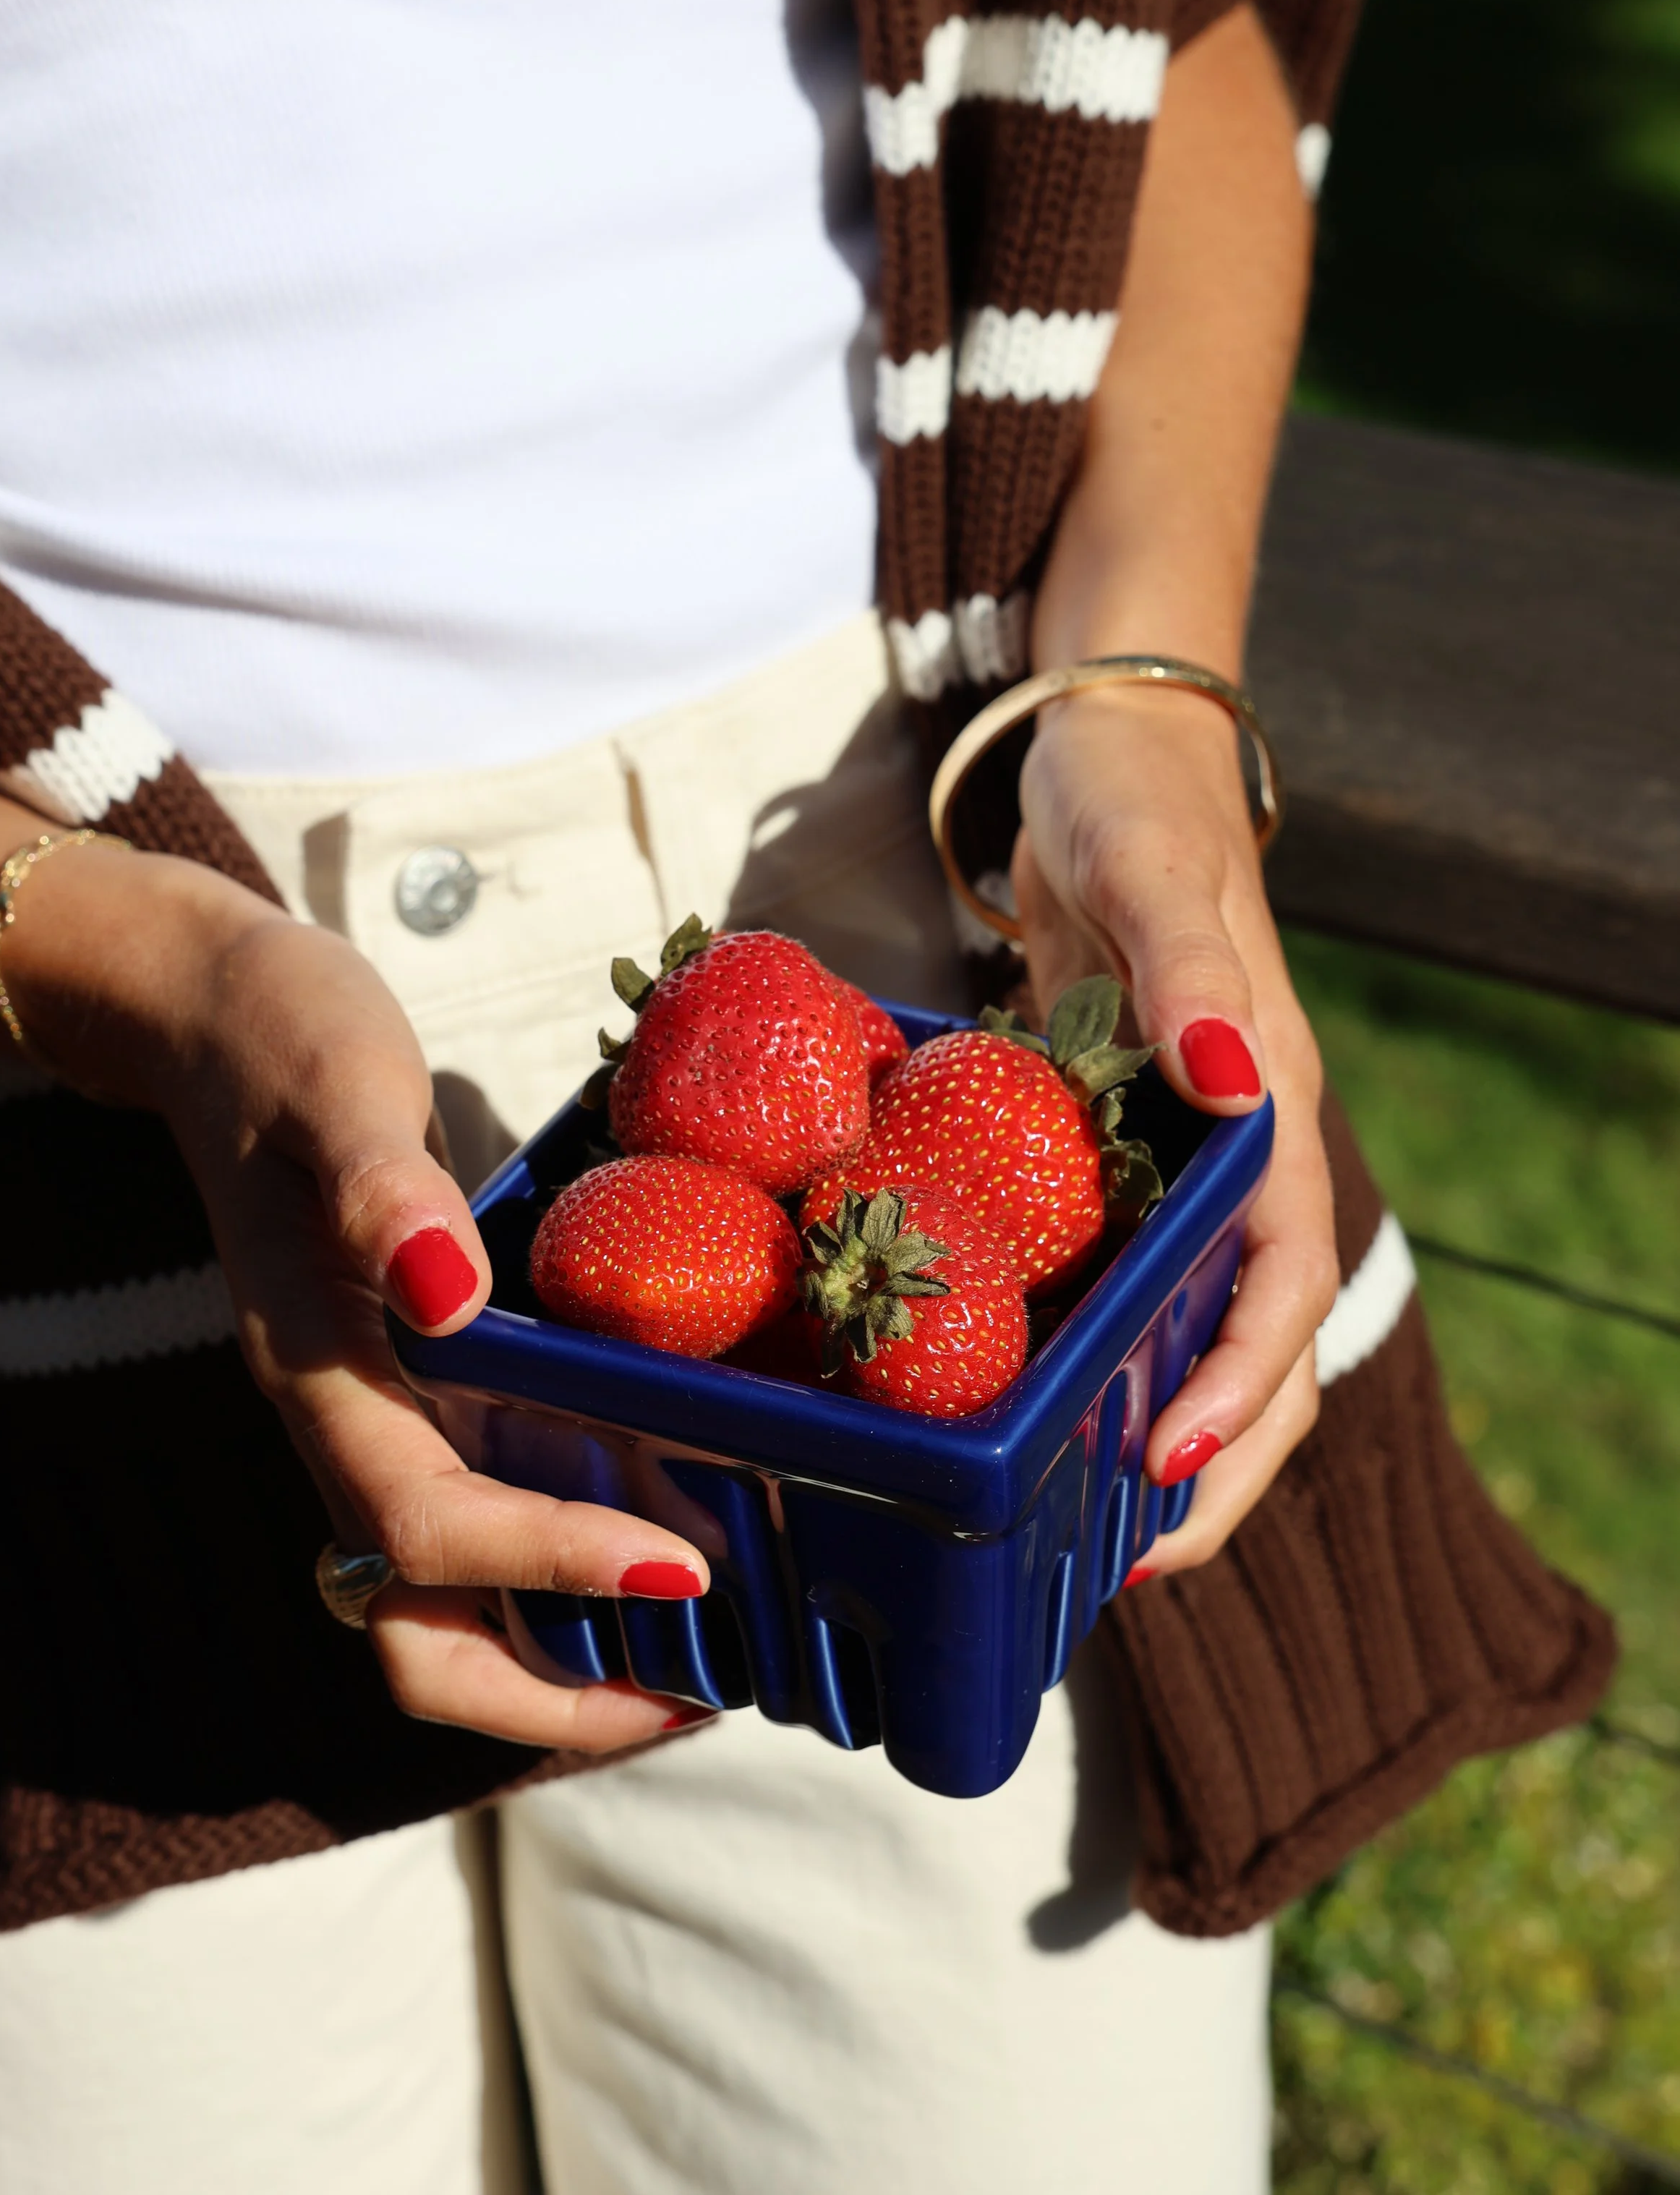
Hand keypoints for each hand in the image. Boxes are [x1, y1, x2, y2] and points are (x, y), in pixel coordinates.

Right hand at [5, 845, 708, 1746]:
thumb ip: (380, 1182)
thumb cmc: (280, 1037)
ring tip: (700, 1653)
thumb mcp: (336, 1079)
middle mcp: (343, 1421)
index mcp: (319, 1368)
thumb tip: (446, 1292)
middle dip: (546, 1694)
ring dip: (561, 1653)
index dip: (551, 1561)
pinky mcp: (411, 1392)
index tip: (683, 1566)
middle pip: (414, 1629)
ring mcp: (374, 1417)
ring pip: (445, 1603)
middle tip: (695, 1691)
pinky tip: (663, 1528)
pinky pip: (480, 1522)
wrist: (216, 1016)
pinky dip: (562, 1564)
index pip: (426, 1524)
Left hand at [1014, 686, 1335, 1577]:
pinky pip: (1127, 1277)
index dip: (1241, 1378)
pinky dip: (1098, 1354)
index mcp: (1269, 1105)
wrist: (1106, 757)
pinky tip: (1033, 1405)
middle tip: (1125, 1564)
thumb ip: (1189, 963)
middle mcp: (1239, 1151)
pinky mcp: (1120, 1149)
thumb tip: (1224, 1072)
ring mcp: (1180, 1159)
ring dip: (1155, 1427)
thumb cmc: (1133, 802)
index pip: (1286, 1277)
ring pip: (1195, 1327)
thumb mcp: (1152, 865)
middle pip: (1257, 1340)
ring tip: (1086, 1534)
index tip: (1172, 1457)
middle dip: (1211, 1460)